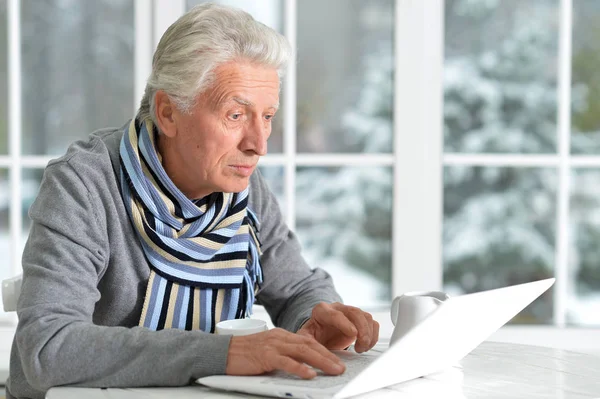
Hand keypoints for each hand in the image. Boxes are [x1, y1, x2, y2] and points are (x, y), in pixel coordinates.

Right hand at [225, 328, 345, 378]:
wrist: (222, 351)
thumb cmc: (243, 354)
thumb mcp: (268, 352)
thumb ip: (283, 356)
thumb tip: (303, 368)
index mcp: (281, 336)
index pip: (308, 342)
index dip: (325, 351)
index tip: (337, 360)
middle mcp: (279, 337)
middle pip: (310, 345)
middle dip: (328, 357)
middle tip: (342, 368)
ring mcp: (273, 345)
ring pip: (303, 351)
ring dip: (321, 361)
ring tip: (334, 370)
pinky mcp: (265, 355)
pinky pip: (286, 362)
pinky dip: (300, 368)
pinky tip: (310, 374)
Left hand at [297, 302, 378, 352]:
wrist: (320, 334)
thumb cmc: (313, 336)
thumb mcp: (305, 338)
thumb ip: (307, 342)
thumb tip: (314, 353)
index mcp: (321, 311)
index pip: (334, 314)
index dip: (344, 323)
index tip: (353, 334)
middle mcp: (337, 308)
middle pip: (354, 312)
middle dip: (361, 329)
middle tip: (361, 346)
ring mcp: (350, 312)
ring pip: (365, 316)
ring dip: (368, 334)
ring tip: (361, 348)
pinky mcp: (360, 319)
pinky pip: (372, 323)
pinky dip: (373, 335)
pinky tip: (366, 345)